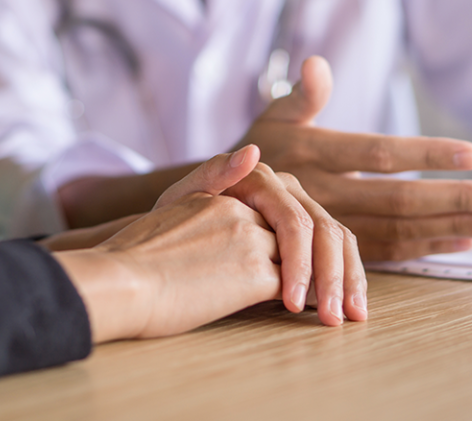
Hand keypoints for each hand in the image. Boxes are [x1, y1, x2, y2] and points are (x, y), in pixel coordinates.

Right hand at [54, 150, 366, 343]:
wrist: (118, 280)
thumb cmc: (140, 251)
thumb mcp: (175, 203)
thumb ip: (214, 177)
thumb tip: (253, 153)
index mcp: (234, 188)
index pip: (299, 208)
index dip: (322, 240)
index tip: (334, 270)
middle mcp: (248, 205)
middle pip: (316, 227)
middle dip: (343, 267)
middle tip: (354, 303)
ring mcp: (251, 234)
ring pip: (313, 253)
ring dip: (334, 286)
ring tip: (340, 316)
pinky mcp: (250, 269)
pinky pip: (297, 281)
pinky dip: (312, 298)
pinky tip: (314, 315)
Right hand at [236, 56, 471, 260]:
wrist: (225, 197)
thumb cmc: (260, 148)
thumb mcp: (274, 115)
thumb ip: (302, 94)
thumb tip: (316, 63)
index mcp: (313, 153)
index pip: (375, 154)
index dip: (423, 154)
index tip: (470, 154)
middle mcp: (322, 191)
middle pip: (396, 198)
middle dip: (452, 199)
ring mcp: (328, 223)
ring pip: (396, 229)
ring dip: (449, 227)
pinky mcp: (332, 246)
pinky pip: (383, 252)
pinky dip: (425, 248)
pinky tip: (462, 241)